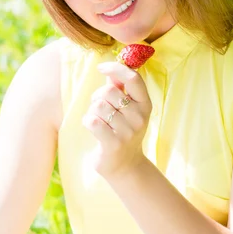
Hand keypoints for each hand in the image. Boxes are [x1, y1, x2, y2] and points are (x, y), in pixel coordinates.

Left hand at [82, 61, 151, 178]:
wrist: (125, 166)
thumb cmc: (123, 131)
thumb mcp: (127, 109)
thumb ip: (119, 89)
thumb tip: (110, 71)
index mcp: (145, 104)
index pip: (133, 78)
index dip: (115, 68)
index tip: (101, 67)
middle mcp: (139, 117)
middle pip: (109, 91)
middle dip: (98, 96)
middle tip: (100, 108)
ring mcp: (128, 132)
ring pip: (98, 106)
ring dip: (92, 111)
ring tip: (99, 121)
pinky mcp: (114, 144)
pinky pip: (91, 121)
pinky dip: (87, 122)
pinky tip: (94, 129)